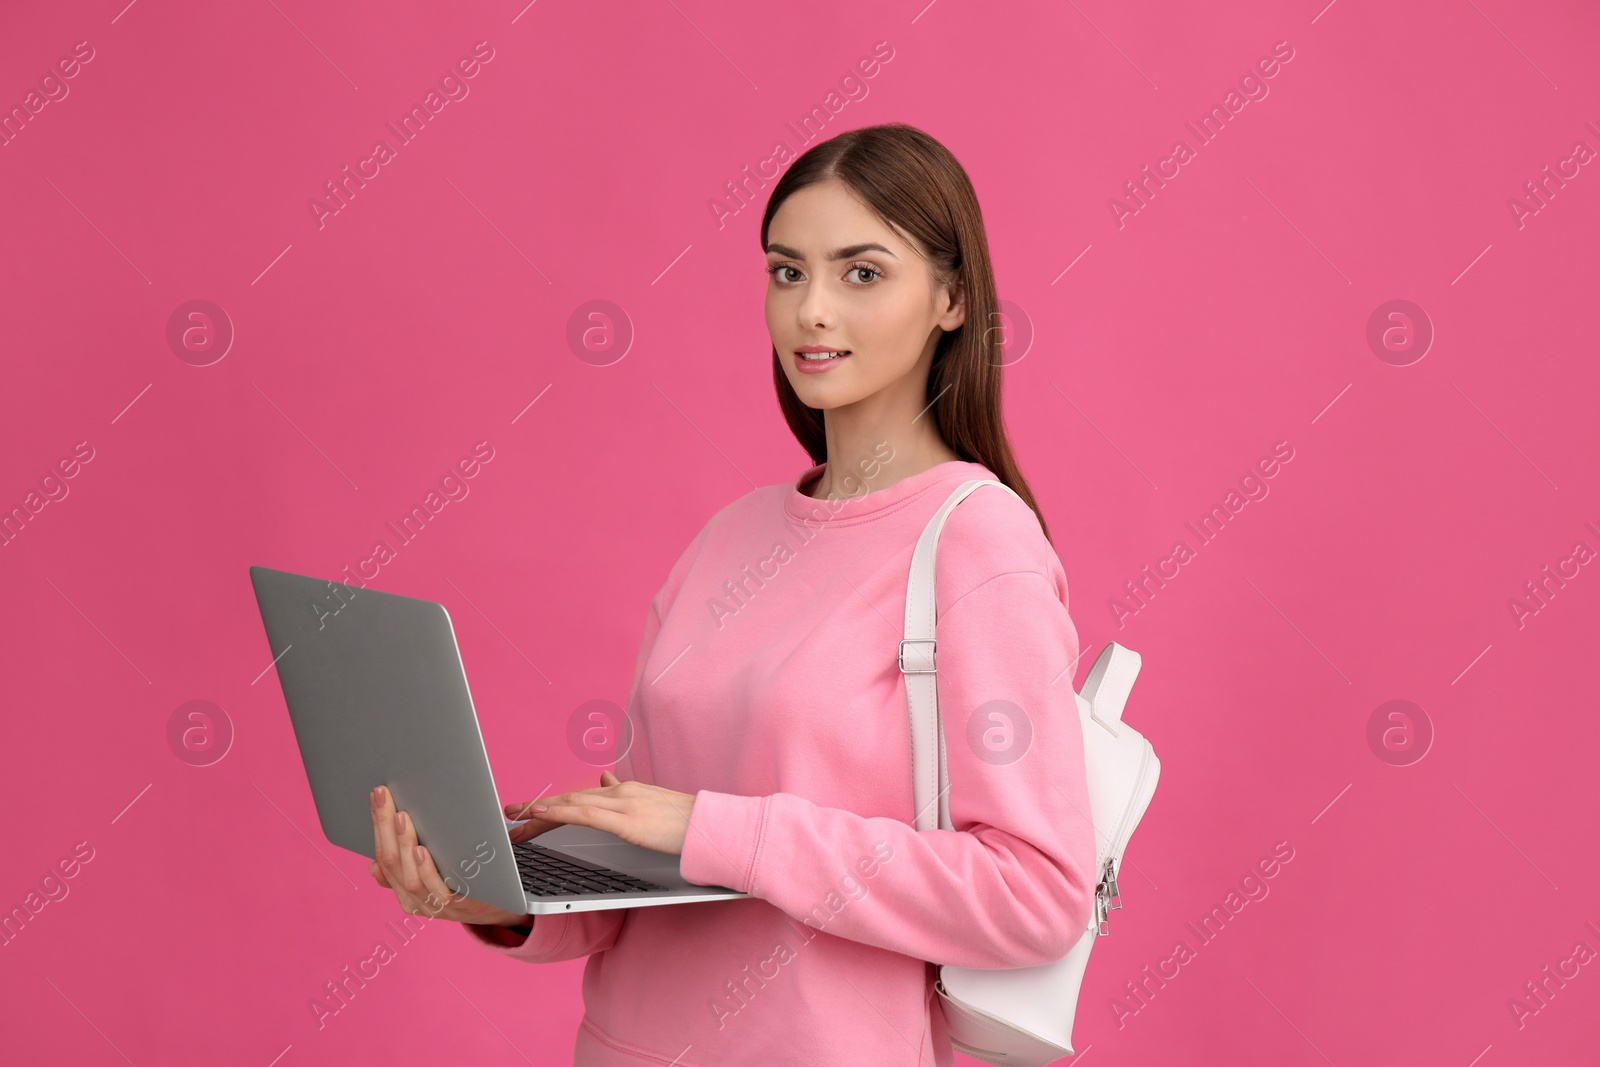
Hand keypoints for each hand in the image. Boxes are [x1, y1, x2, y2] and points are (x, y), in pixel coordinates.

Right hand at [368, 785, 531, 926]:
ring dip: (404, 845)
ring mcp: (438, 907)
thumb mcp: (433, 874)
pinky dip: (426, 871)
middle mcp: (417, 903)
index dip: (378, 826)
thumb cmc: (466, 880)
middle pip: (392, 864)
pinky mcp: (461, 907)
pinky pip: (438, 891)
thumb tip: (374, 866)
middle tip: (385, 797)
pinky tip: (421, 850)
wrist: (504, 906)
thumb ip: (407, 868)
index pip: (384, 858)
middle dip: (385, 827)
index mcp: (406, 893)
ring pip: (410, 878)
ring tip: (401, 818)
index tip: (377, 796)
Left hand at [505, 770, 696, 855]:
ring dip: (538, 812)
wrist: (713, 826)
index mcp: (624, 791)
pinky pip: (585, 815)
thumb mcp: (651, 805)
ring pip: (571, 803)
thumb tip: (603, 779)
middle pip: (568, 798)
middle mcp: (620, 792)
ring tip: (514, 820)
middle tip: (508, 815)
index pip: (579, 796)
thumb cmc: (686, 822)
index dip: (551, 803)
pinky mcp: (628, 821)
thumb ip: (624, 793)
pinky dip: (559, 813)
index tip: (527, 810)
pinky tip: (541, 814)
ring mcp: (624, 804)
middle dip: (536, 808)